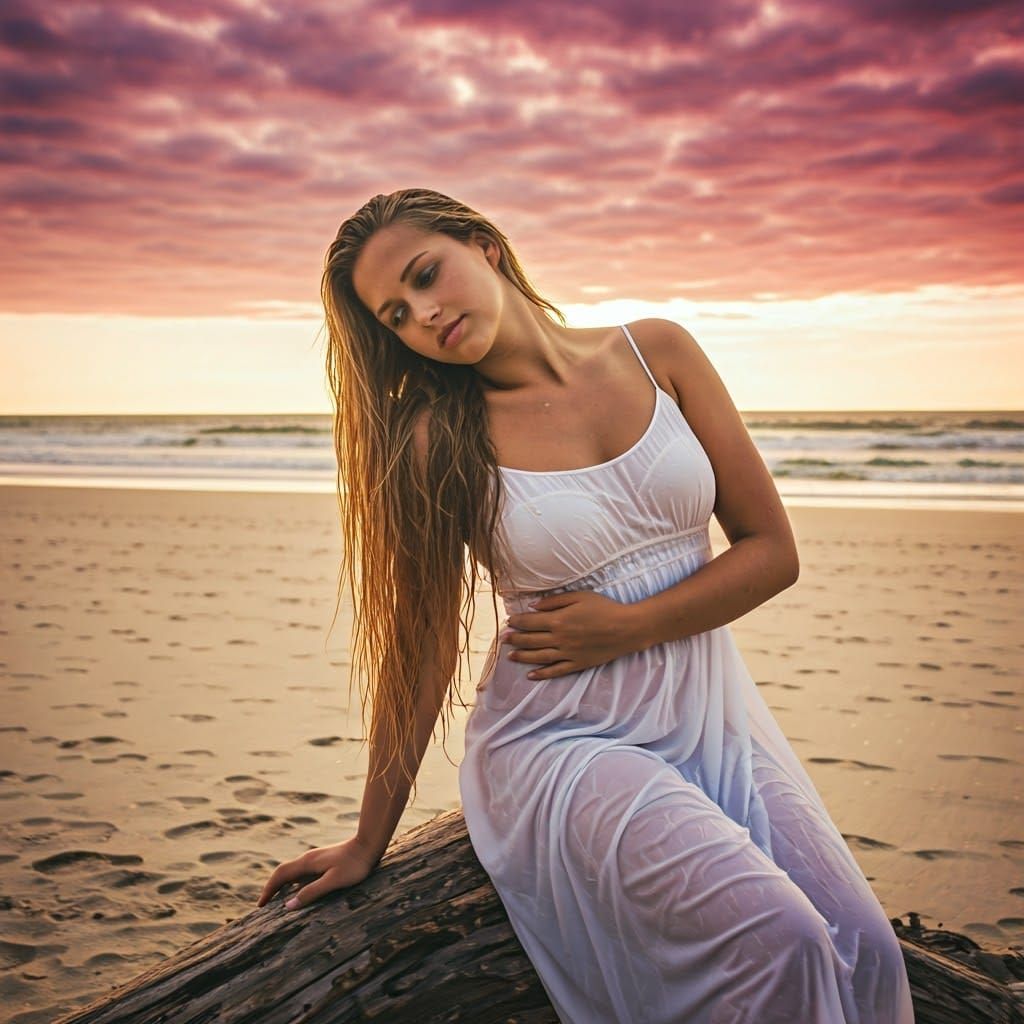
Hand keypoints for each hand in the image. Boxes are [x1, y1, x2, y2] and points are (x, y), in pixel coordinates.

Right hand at [257, 836, 379, 910]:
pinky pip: (304, 873)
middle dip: (273, 888)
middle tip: (266, 906)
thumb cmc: (354, 865)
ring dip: (284, 886)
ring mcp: (317, 859)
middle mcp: (308, 859)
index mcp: (307, 863)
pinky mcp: (325, 861)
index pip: (280, 875)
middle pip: (284, 873)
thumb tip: (287, 906)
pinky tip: (302, 892)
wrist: (370, 844)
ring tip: (280, 902)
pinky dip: (296, 883)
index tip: (260, 905)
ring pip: (294, 873)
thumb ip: (312, 892)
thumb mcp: (333, 881)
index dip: (268, 889)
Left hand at [501, 590, 644, 680]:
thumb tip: (533, 606)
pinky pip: (556, 671)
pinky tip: (531, 675)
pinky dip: (542, 674)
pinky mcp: (577, 664)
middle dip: (515, 639)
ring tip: (510, 656)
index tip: (509, 621)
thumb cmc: (604, 608)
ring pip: (539, 657)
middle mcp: (560, 638)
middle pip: (531, 640)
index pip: (531, 621)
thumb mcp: (579, 596)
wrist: (626, 628)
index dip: (518, 621)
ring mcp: (568, 653)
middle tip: (504, 638)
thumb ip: (554, 601)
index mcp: (558, 620)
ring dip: (523, 657)